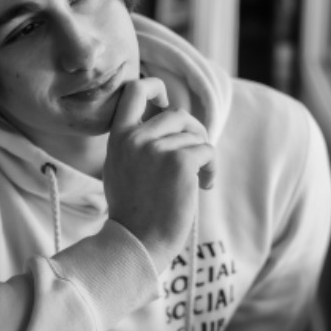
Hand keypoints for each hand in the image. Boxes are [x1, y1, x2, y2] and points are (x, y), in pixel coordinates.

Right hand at [104, 78, 214, 272]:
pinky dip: (211, 168)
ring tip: (199, 180)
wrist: (139, 243)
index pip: (134, 90)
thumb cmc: (133, 213)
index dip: (155, 88)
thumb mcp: (121, 169)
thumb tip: (164, 120)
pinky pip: (207, 150)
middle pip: (177, 113)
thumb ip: (135, 144)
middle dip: (193, 132)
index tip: (165, 104)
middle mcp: (136, 138)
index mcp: (118, 138)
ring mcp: (157, 148)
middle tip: (196, 156)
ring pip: (194, 135)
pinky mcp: (180, 161)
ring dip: (202, 156)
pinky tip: (205, 186)